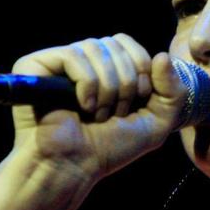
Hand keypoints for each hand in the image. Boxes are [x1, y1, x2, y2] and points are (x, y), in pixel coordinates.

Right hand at [10, 34, 190, 182]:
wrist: (74, 167)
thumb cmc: (109, 148)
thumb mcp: (156, 123)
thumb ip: (173, 91)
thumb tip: (163, 55)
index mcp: (106, 67)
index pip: (128, 43)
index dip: (140, 69)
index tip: (136, 102)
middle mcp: (82, 60)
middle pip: (115, 44)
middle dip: (125, 83)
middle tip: (114, 114)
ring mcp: (58, 62)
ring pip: (96, 48)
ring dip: (106, 89)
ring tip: (97, 115)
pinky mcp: (35, 65)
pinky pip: (73, 56)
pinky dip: (86, 84)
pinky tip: (81, 107)